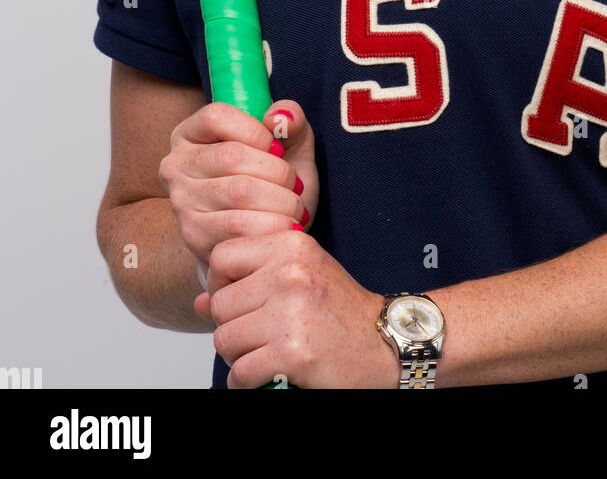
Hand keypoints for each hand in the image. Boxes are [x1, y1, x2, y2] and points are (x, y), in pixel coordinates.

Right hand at [158, 99, 318, 277]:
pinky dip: (273, 226)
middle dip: (278, 171)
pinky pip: (240, 227)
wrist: (258, 238)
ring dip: (281, 201)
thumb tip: (279, 118)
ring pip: (239, 192)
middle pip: (231, 156)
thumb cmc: (271, 183)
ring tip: (295, 207)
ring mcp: (182, 202)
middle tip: (296, 186)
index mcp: (190, 133)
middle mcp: (176, 165)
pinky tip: (285, 226)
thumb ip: (291, 120)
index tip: (278, 148)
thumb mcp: (288, 143)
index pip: (217, 117)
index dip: (256, 131)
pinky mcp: (194, 235)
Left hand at [194, 231, 396, 388]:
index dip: (221, 282)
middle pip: (219, 304)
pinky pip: (240, 373)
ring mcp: (290, 313)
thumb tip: (199, 300)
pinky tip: (267, 376)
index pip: (222, 256)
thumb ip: (250, 282)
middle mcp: (289, 272)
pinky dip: (246, 383)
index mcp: (290, 245)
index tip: (240, 300)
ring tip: (264, 354)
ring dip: (239, 356)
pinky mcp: (291, 353)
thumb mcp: (299, 278)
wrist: (385, 344)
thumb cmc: (341, 311)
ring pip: (225, 339)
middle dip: (231, 326)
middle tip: (258, 336)